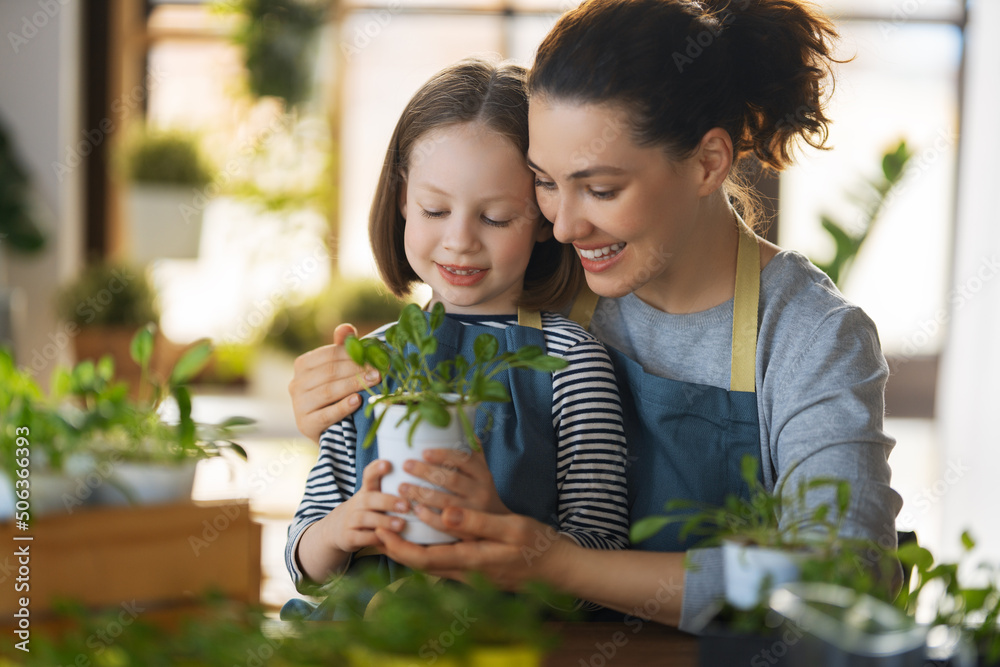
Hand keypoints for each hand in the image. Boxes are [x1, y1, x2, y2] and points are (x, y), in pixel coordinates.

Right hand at [288, 323, 380, 442]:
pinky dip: (343, 407)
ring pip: (328, 391)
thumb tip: (346, 328)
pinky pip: (326, 414)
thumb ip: (342, 349)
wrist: (328, 429)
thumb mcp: (338, 370)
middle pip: (330, 372)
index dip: (353, 354)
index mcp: (303, 365)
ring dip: (353, 385)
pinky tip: (358, 401)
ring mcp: (298, 405)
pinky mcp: (305, 424)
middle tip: (379, 371)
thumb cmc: (335, 394)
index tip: (375, 358)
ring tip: (374, 382)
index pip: (329, 355)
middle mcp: (296, 383)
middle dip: (357, 370)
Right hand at [327, 459, 408, 552]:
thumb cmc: (368, 509)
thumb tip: (419, 472)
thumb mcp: (374, 496)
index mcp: (366, 490)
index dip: (376, 469)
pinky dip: (373, 539)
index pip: (368, 475)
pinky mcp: (349, 537)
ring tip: (401, 525)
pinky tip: (387, 540)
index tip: (388, 464)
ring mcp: (351, 520)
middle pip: (369, 499)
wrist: (339, 529)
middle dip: (388, 501)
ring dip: (384, 521)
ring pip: (365, 519)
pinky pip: (361, 537)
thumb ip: (390, 487)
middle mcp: (357, 503)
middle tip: (406, 505)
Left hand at [376, 507, 574, 591]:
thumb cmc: (538, 546)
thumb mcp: (512, 528)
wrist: (559, 569)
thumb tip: (445, 515)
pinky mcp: (477, 571)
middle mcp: (466, 572)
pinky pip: (444, 562)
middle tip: (380, 526)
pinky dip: (428, 550)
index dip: (398, 548)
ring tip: (397, 527)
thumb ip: (477, 523)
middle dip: (397, 548)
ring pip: (431, 564)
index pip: (424, 560)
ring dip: (411, 548)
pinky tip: (427, 535)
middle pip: (421, 565)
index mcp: (471, 560)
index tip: (381, 531)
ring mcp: (471, 575)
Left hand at [397, 449, 509, 529]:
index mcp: (484, 474)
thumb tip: (462, 426)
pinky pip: (445, 524)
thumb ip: (474, 453)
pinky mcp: (467, 530)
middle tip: (406, 465)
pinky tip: (415, 509)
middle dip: (426, 472)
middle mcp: (481, 492)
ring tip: (401, 487)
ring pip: (445, 501)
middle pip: (451, 479)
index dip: (443, 455)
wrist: (499, 525)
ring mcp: (474, 512)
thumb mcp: (483, 472)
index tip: (423, 451)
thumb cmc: (482, 492)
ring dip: (421, 493)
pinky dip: (429, 517)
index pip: (464, 459)